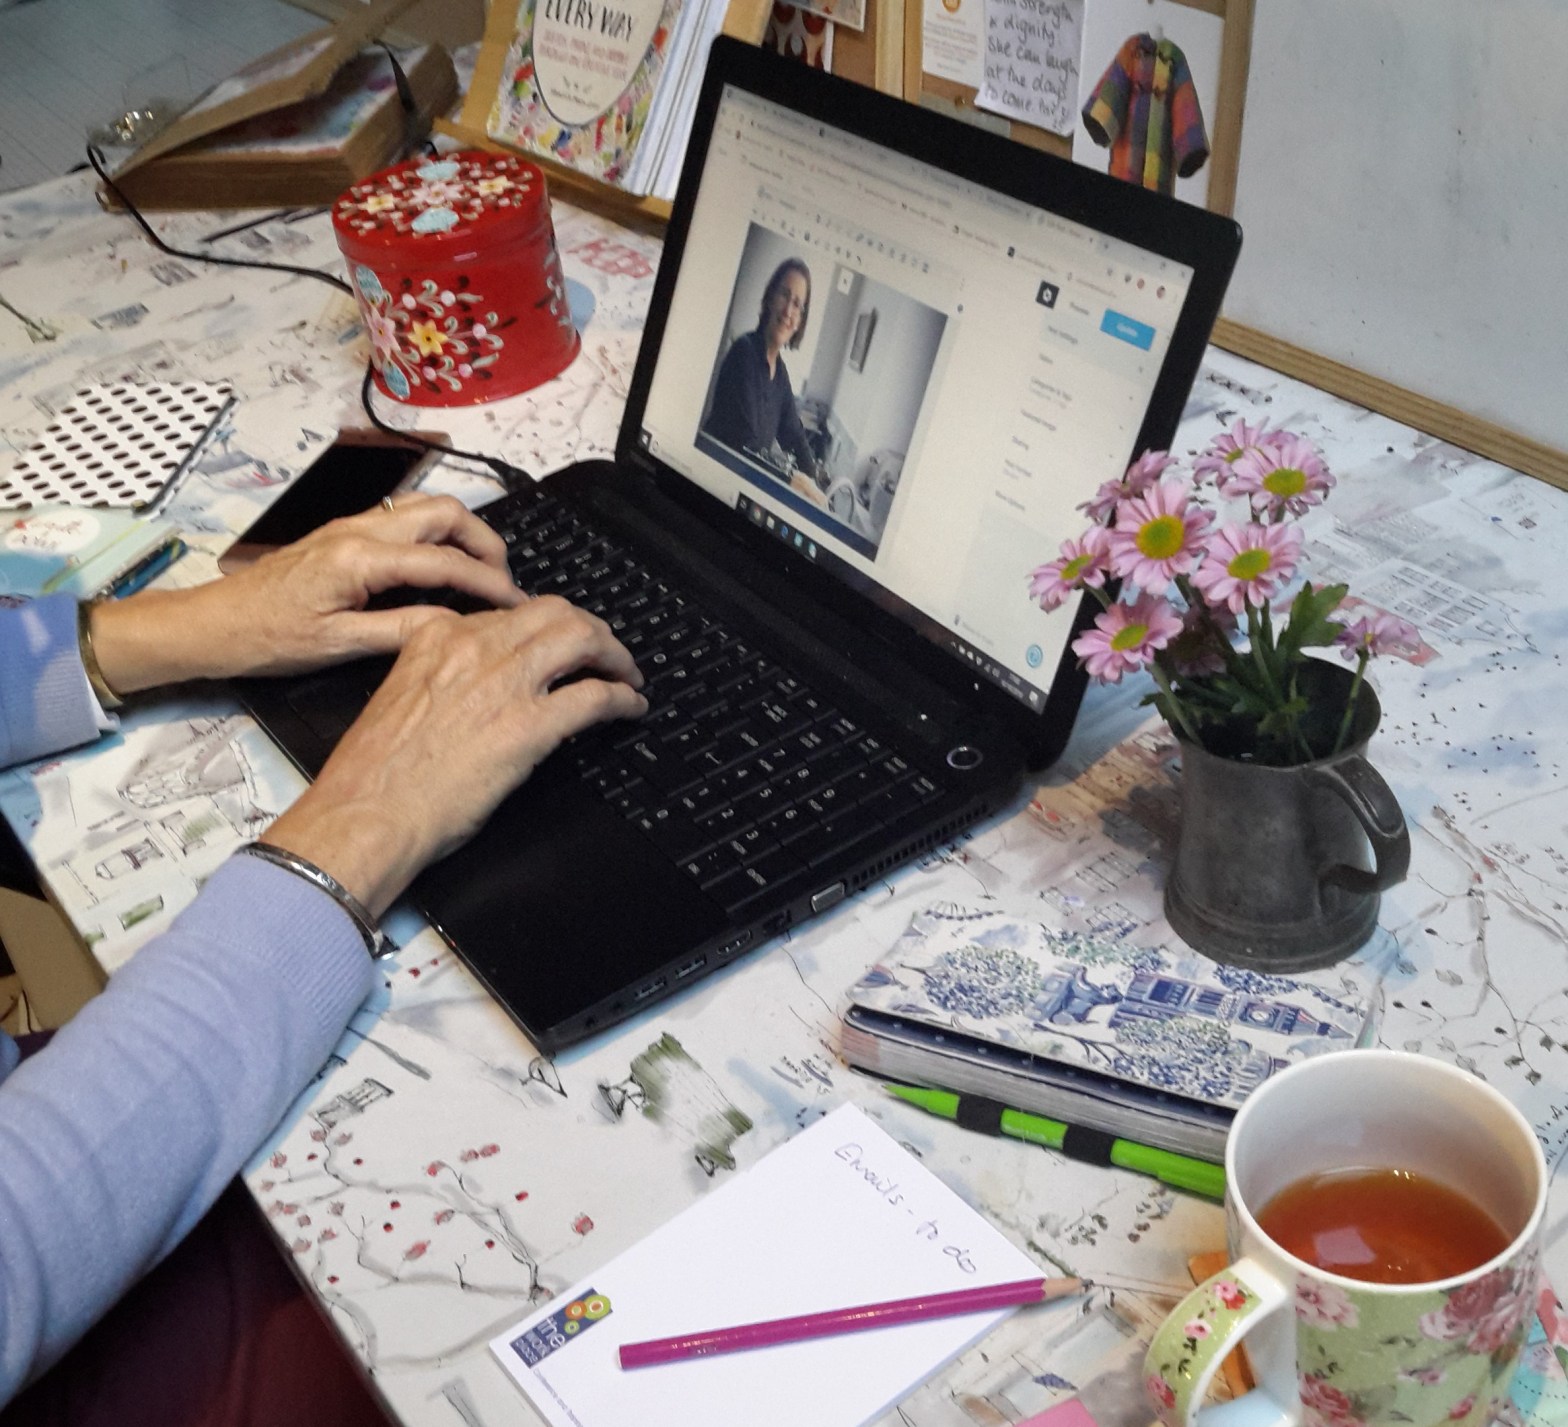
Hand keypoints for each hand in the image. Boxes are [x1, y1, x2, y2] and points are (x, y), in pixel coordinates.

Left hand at [91, 494, 524, 692]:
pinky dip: (436, 534)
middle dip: (484, 541)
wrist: (213, 624)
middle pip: (444, 512)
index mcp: (360, 558)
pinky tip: (442, 566)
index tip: (516, 603)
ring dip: (461, 532)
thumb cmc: (267, 639)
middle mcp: (358, 530)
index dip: (488, 583)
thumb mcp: (336, 645)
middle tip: (504, 580)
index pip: (444, 562)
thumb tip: (457, 625)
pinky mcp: (343, 533)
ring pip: (425, 507)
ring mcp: (350, 526)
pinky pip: (404, 518)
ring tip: (481, 570)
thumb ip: (402, 630)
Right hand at [259, 596, 646, 915]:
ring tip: (626, 673)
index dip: (543, 628)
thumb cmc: (374, 772)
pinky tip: (630, 707)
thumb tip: (481, 685)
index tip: (556, 643)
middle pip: (555, 613)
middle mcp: (475, 648)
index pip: (509, 613)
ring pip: (582, 639)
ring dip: (614, 654)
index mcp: (437, 636)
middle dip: (589, 629)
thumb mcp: (402, 696)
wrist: (366, 812)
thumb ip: (442, 675)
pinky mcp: (531, 726)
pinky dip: (622, 698)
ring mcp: (506, 683)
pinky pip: (595, 696)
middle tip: (604, 652)